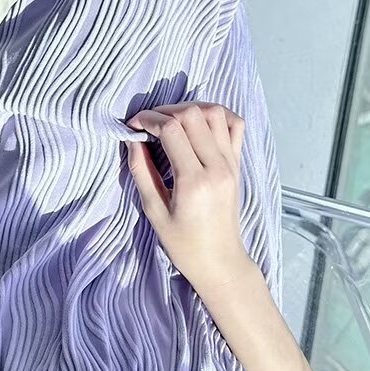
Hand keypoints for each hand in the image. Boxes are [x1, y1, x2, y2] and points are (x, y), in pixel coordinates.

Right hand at [126, 102, 253, 297]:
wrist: (220, 261)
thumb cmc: (184, 244)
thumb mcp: (154, 212)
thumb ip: (142, 172)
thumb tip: (132, 141)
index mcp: (194, 181)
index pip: (172, 130)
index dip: (148, 119)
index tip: (132, 126)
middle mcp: (217, 167)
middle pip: (193, 115)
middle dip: (165, 111)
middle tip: (148, 123)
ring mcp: (231, 163)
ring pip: (216, 113)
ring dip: (190, 109)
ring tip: (171, 121)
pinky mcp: (238, 164)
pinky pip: (235, 125)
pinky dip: (217, 115)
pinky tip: (199, 123)